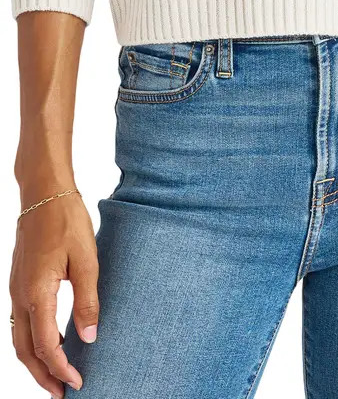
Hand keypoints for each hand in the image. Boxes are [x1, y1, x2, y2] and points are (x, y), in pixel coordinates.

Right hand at [10, 191, 98, 396]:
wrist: (44, 192)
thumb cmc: (67, 220)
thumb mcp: (86, 259)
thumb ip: (87, 301)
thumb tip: (89, 338)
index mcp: (36, 293)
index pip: (46, 346)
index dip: (61, 369)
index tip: (78, 384)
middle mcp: (20, 295)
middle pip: (25, 351)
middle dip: (43, 376)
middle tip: (63, 395)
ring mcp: (16, 289)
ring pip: (19, 338)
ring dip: (36, 361)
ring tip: (58, 375)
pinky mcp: (19, 281)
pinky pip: (21, 322)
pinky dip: (34, 341)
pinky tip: (55, 340)